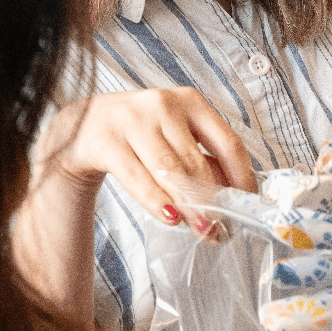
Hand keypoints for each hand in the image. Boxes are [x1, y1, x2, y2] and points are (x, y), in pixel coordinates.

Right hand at [37, 86, 257, 226]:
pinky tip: (170, 217)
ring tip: (202, 229)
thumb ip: (203, 162)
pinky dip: (156, 200)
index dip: (242, 176)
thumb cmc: (141, 134)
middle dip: (212, 200)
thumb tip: (234, 200)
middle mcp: (163, 105)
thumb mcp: (176, 137)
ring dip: (189, 205)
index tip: (248, 204)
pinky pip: (137, 178)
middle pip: (197, 161)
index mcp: (190, 101)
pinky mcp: (106, 140)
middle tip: (222, 229)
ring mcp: (133, 120)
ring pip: (169, 170)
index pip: (227, 141)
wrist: (83, 125)